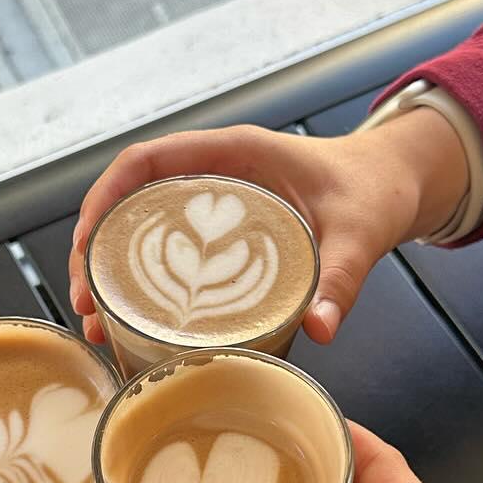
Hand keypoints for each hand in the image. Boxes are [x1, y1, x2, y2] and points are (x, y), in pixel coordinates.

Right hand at [68, 113, 467, 344]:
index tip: (84, 244)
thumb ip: (343, 277)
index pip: (146, 160)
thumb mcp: (362, 232)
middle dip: (94, 250)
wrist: (397, 184)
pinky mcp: (223, 233)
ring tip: (98, 324)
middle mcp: (214, 173)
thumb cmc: (377, 191)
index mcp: (235, 153)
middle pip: (128, 201)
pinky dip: (143, 283)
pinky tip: (134, 324)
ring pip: (141, 229)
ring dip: (112, 272)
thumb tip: (321, 329)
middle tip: (87, 305)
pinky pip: (168, 249)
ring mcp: (214, 202)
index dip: (105, 197)